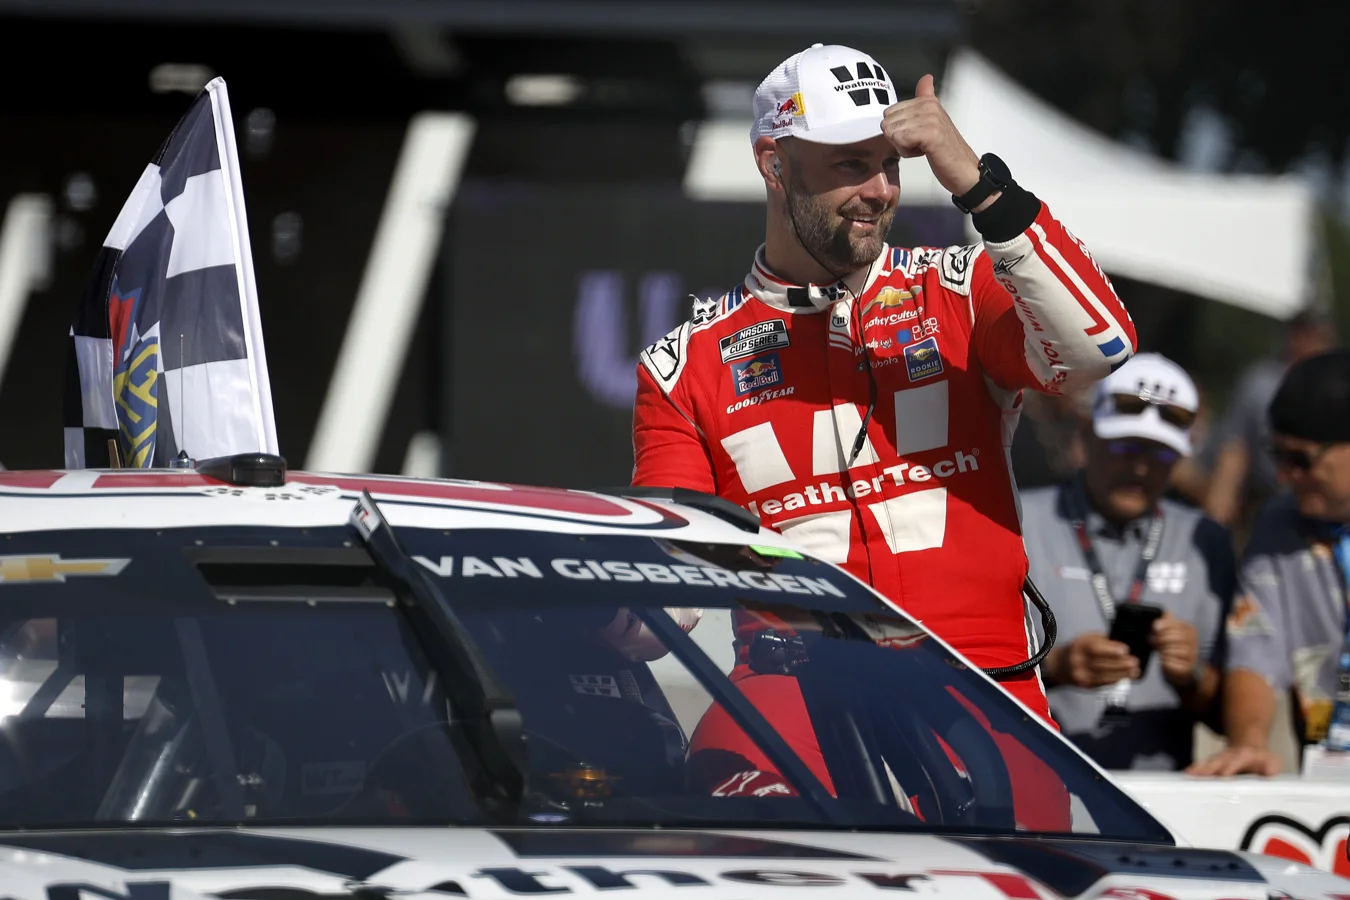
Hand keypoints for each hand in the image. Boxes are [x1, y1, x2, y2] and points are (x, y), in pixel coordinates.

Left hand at [881, 74, 982, 198]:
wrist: (963, 169)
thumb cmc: (946, 149)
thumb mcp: (933, 119)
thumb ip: (926, 98)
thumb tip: (926, 78)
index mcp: (927, 101)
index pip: (890, 112)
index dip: (898, 128)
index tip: (917, 134)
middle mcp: (929, 106)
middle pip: (888, 122)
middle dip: (898, 138)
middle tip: (920, 143)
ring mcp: (930, 118)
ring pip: (892, 132)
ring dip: (903, 146)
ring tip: (923, 147)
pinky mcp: (930, 133)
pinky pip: (900, 140)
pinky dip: (907, 151)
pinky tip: (923, 152)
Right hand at [1059, 632, 1139, 688]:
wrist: (1060, 664)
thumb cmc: (1079, 649)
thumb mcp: (1088, 638)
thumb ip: (1104, 641)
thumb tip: (1122, 646)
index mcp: (1080, 645)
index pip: (1094, 648)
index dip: (1111, 649)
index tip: (1125, 650)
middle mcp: (1078, 660)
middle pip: (1101, 664)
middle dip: (1121, 664)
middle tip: (1134, 662)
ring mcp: (1080, 674)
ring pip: (1103, 676)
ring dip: (1121, 674)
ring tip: (1134, 671)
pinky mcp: (1085, 685)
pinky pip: (1102, 684)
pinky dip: (1115, 680)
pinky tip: (1124, 677)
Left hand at [1151, 612, 1199, 688]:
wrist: (1183, 669)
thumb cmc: (1174, 647)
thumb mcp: (1171, 632)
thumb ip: (1167, 621)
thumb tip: (1164, 612)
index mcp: (1190, 630)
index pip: (1174, 624)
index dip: (1161, 626)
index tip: (1154, 629)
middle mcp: (1194, 641)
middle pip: (1170, 637)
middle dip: (1159, 639)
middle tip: (1154, 641)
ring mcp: (1192, 655)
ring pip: (1169, 650)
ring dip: (1161, 651)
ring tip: (1161, 651)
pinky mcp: (1187, 668)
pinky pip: (1169, 662)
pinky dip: (1164, 662)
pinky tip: (1165, 660)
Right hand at [1185, 744, 1282, 777]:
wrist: (1250, 746)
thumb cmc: (1262, 759)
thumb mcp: (1272, 762)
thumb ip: (1271, 768)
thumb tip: (1269, 773)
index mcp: (1244, 756)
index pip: (1236, 761)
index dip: (1230, 767)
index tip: (1224, 774)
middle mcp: (1230, 756)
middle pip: (1218, 761)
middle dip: (1208, 767)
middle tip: (1199, 773)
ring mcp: (1221, 759)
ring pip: (1209, 762)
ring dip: (1199, 768)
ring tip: (1189, 773)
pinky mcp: (1214, 763)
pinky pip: (1204, 765)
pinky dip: (1196, 769)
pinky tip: (1188, 773)